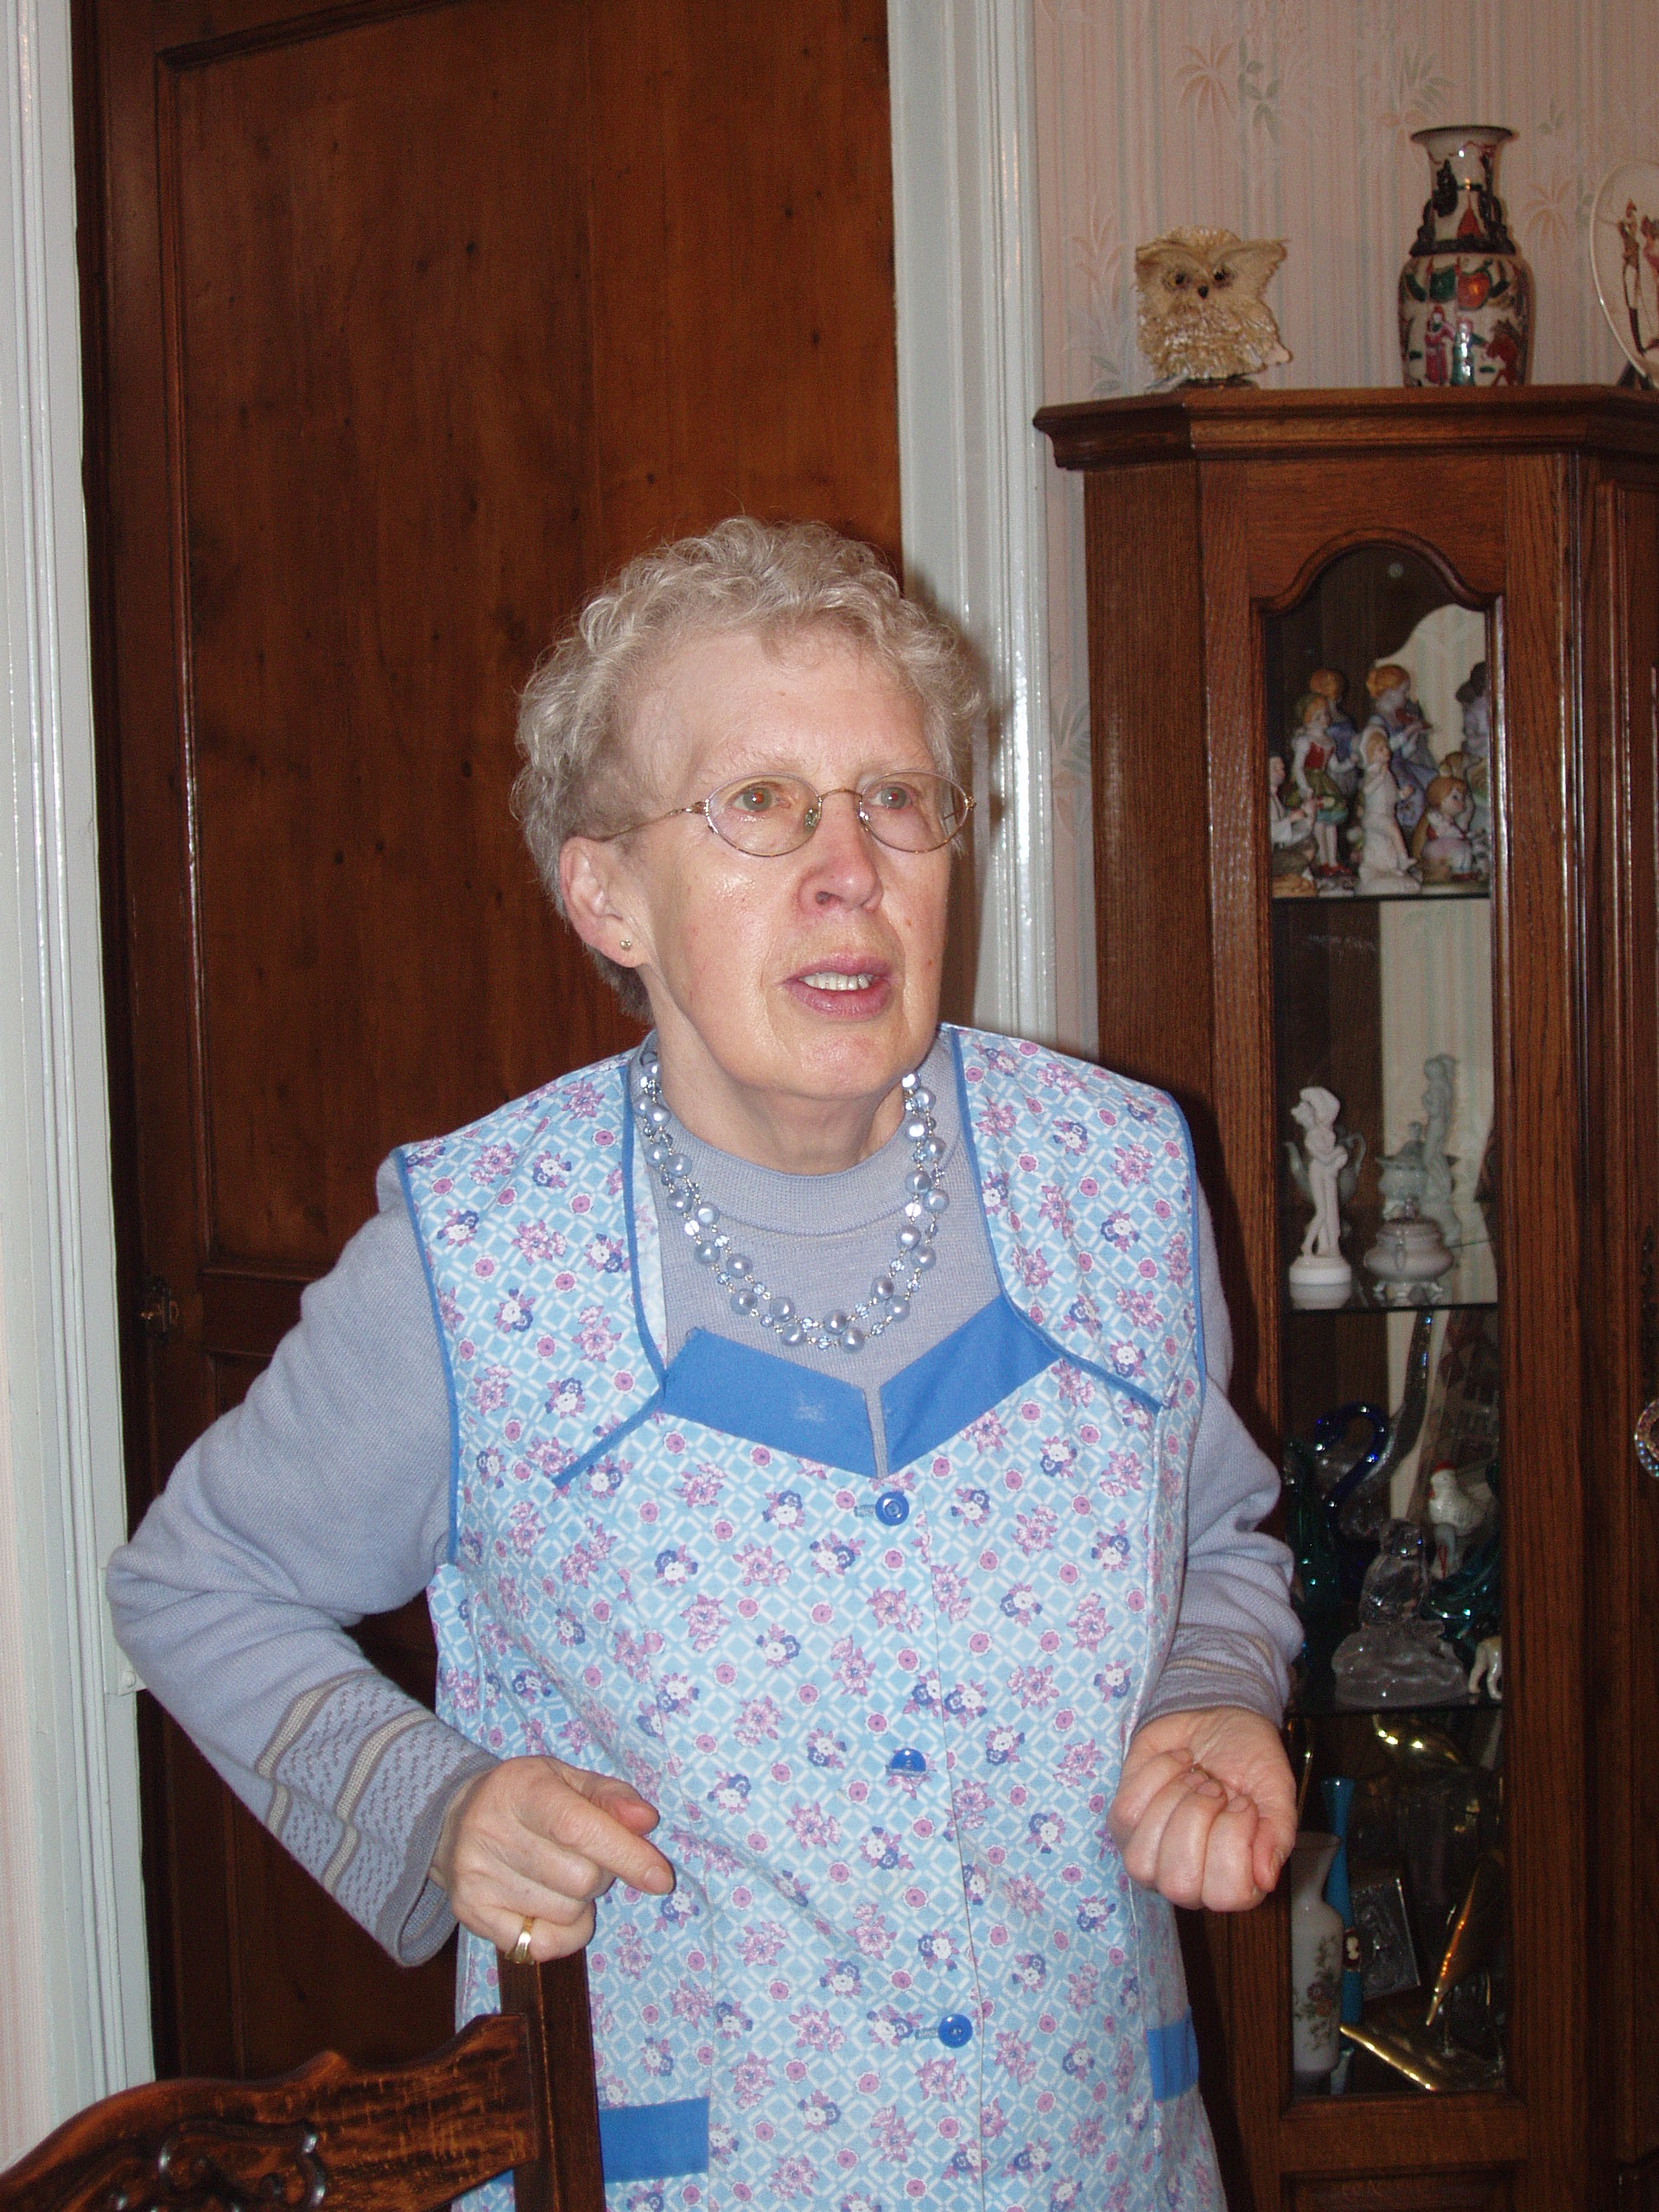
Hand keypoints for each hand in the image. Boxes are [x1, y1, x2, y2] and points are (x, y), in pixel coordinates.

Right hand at [433, 1755, 674, 1961]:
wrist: (455, 1821)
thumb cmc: (528, 1797)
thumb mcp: (568, 1780)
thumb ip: (612, 1797)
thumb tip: (646, 1821)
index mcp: (520, 1788)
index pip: (578, 1828)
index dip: (624, 1854)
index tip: (661, 1878)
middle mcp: (490, 1831)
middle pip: (580, 1879)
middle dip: (600, 1874)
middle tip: (584, 1857)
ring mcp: (475, 1877)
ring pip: (566, 1914)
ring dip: (579, 1902)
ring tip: (557, 1875)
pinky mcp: (470, 1914)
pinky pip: (541, 1946)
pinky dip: (560, 1933)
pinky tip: (544, 1905)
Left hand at [1108, 1707, 1295, 1911]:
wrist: (1220, 1724)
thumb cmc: (1251, 1766)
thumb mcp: (1277, 1794)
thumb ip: (1277, 1835)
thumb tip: (1265, 1878)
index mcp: (1230, 1884)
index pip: (1225, 1896)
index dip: (1233, 1842)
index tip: (1244, 1804)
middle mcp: (1187, 1881)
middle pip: (1178, 1882)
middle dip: (1199, 1819)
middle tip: (1215, 1788)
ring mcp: (1150, 1855)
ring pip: (1141, 1858)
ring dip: (1173, 1802)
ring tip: (1197, 1777)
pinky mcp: (1124, 1822)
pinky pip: (1126, 1812)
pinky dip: (1156, 1775)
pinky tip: (1178, 1762)